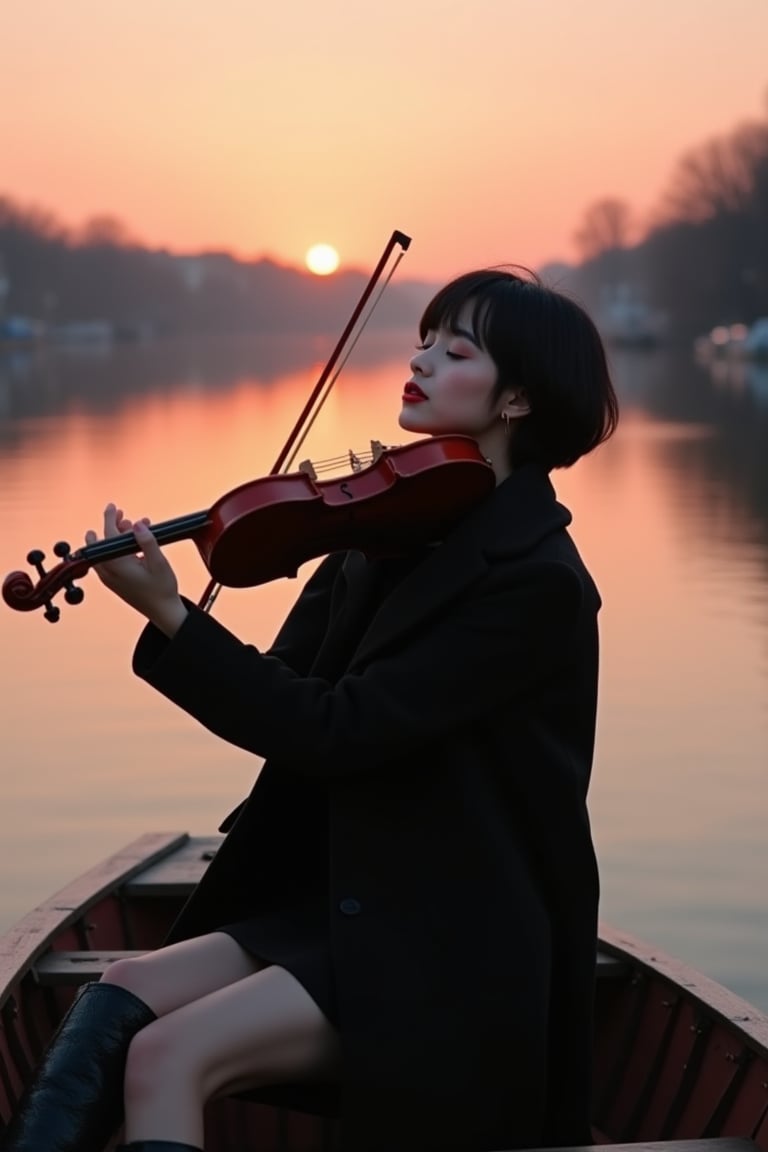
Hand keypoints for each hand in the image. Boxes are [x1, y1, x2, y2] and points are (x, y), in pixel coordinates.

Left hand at [85, 504, 187, 636]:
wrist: (163, 612)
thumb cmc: (162, 589)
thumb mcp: (159, 563)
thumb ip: (147, 542)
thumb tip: (137, 524)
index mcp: (117, 565)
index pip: (108, 535)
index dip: (109, 518)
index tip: (113, 506)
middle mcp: (108, 572)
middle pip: (101, 543)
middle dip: (111, 526)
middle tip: (123, 517)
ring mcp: (109, 578)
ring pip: (105, 551)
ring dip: (117, 537)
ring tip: (135, 529)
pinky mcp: (114, 582)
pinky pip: (109, 560)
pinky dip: (117, 548)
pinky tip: (134, 545)